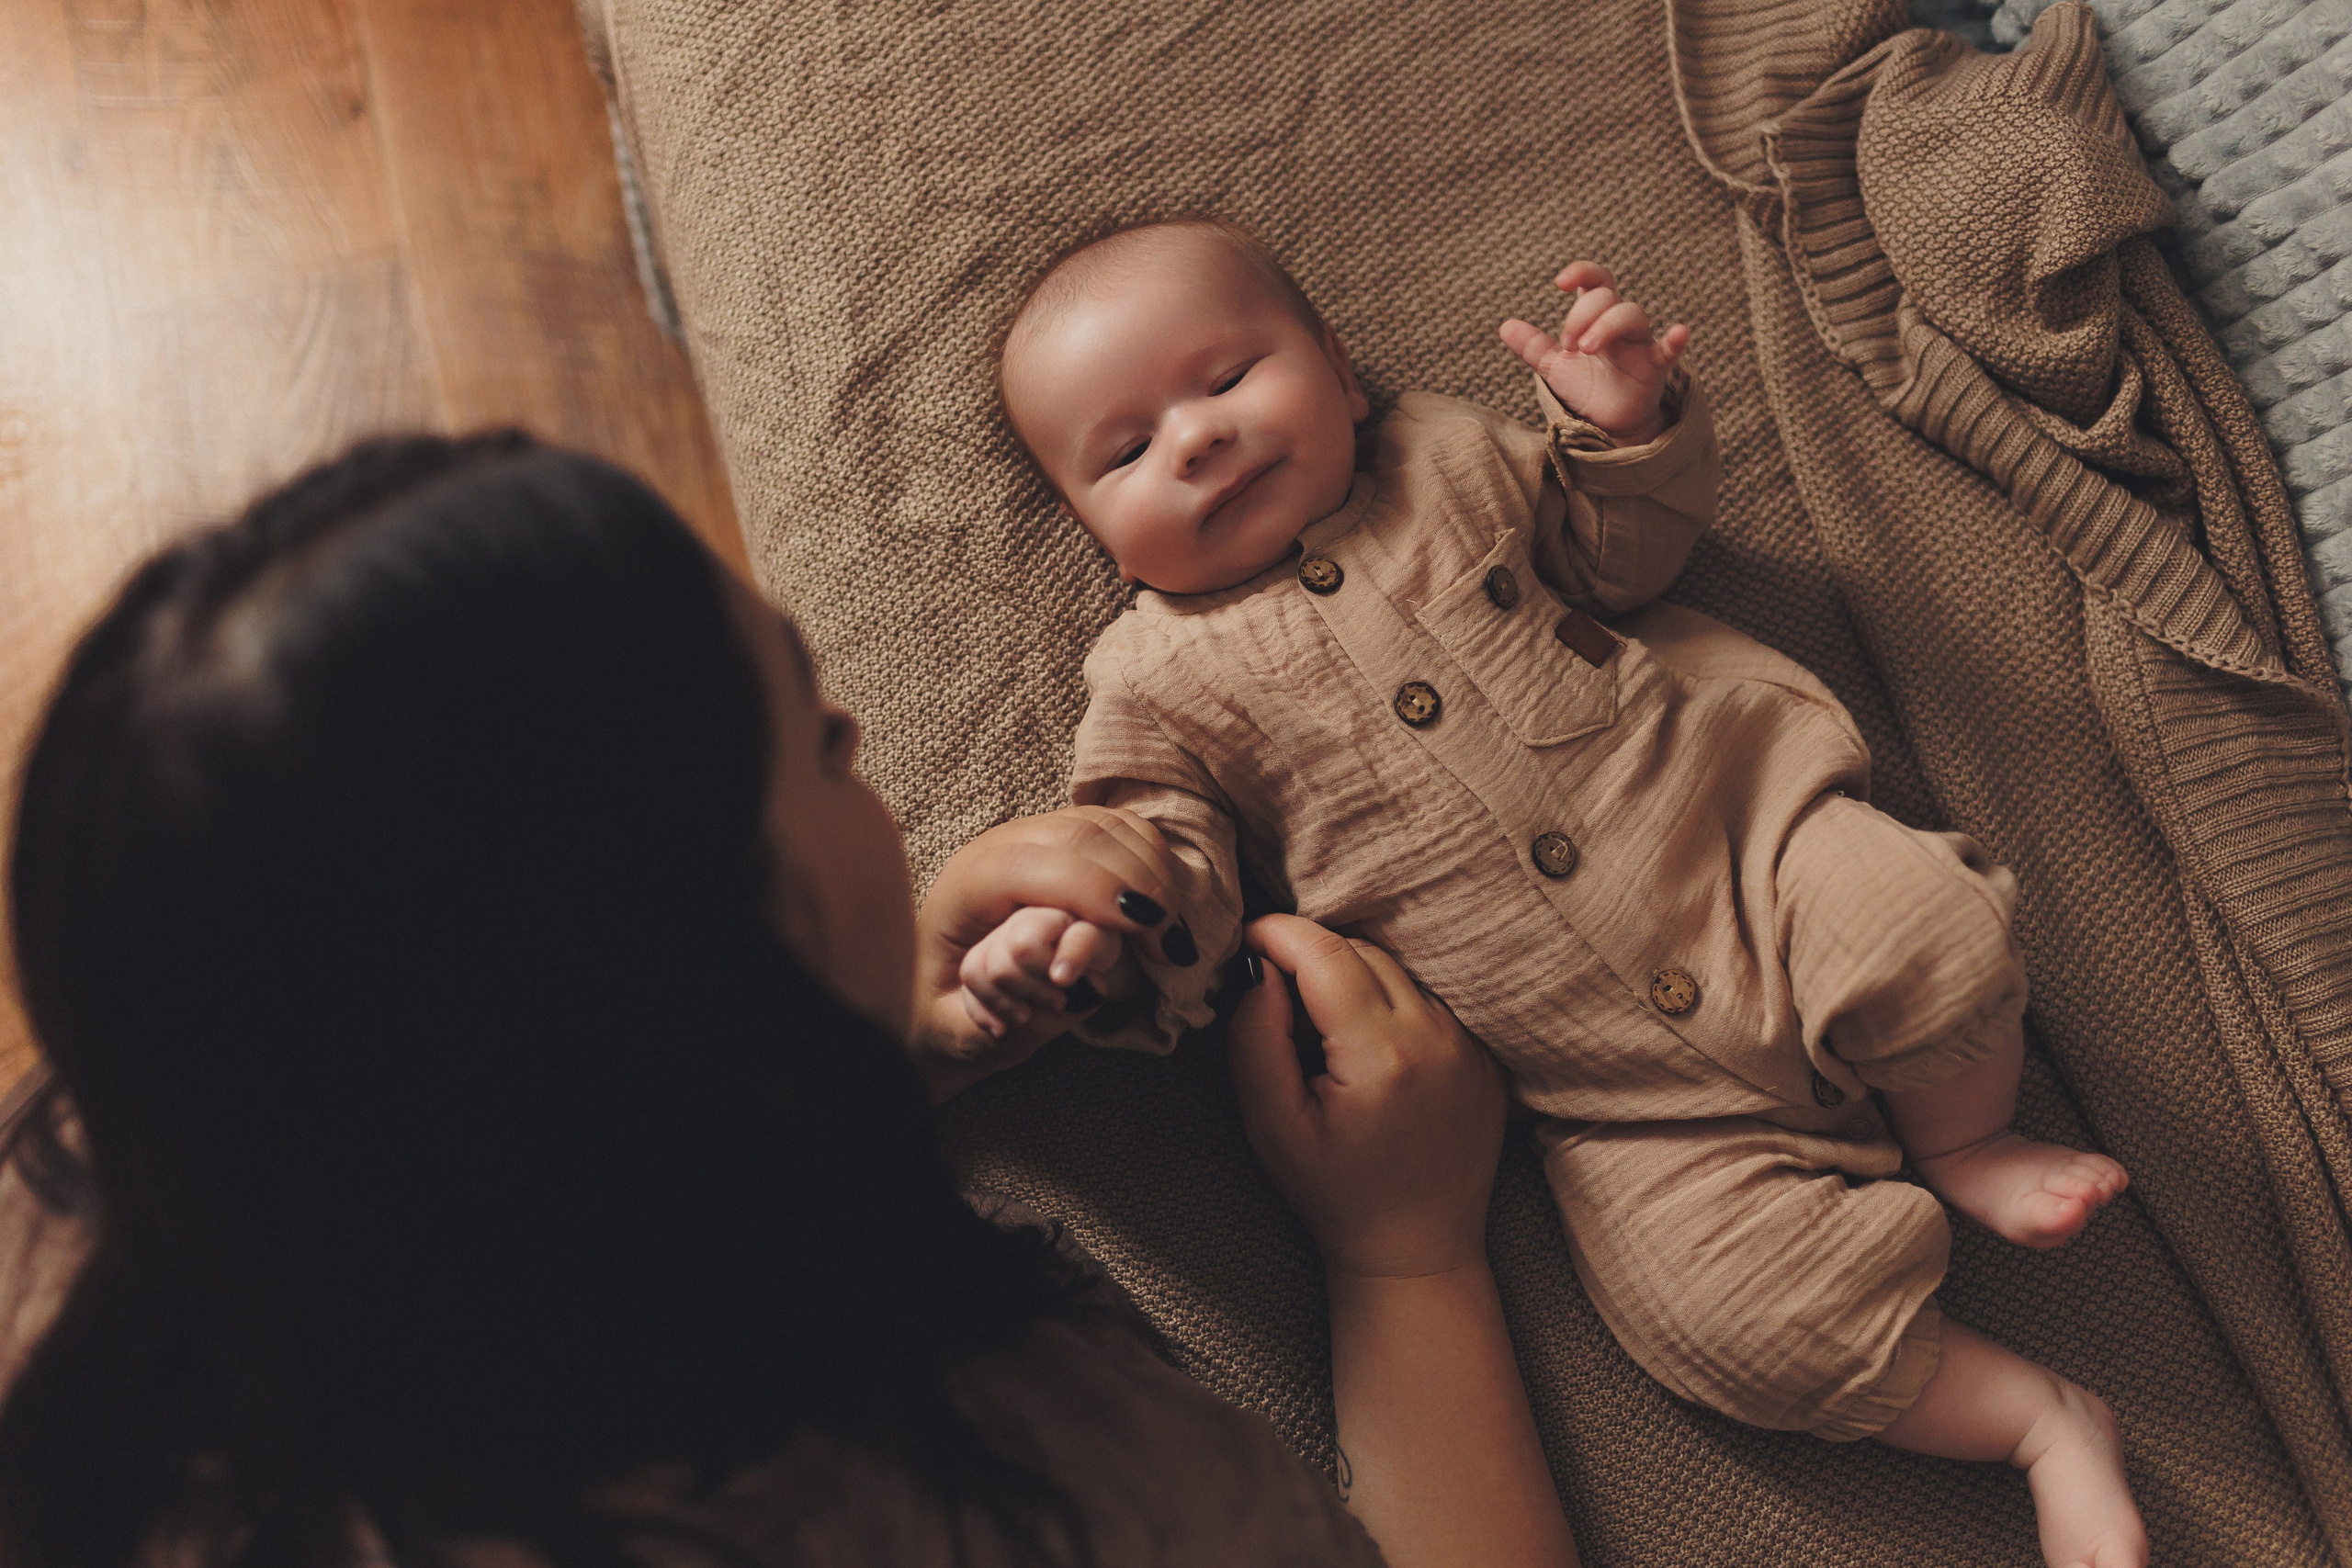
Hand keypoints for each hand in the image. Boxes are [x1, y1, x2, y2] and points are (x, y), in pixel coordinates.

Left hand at [914, 806, 1179, 1101]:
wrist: (935, 981)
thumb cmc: (942, 1009)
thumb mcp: (944, 1028)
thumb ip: (978, 1021)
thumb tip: (1047, 1002)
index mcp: (963, 887)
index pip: (1027, 864)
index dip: (1090, 887)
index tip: (1140, 926)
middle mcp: (1000, 847)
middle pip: (1080, 833)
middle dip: (1135, 882)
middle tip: (1167, 944)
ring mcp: (1037, 835)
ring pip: (1108, 825)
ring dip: (1153, 874)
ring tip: (1168, 937)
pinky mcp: (1068, 838)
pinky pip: (1123, 831)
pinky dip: (1155, 865)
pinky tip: (1163, 915)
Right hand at [1227, 914, 1507, 1279]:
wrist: (1416, 1248)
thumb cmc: (1335, 1193)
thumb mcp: (1271, 1125)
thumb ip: (1255, 1039)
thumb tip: (1261, 970)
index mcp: (1382, 1054)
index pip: (1325, 952)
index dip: (1278, 933)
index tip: (1249, 939)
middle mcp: (1437, 1037)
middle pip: (1362, 950)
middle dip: (1311, 956)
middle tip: (1279, 998)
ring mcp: (1470, 1044)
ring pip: (1397, 970)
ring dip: (1352, 979)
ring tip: (1325, 1034)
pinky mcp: (1486, 1056)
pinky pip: (1429, 1000)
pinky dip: (1391, 1005)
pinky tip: (1370, 1053)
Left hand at [1498, 261, 1689, 445]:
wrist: (1606, 423)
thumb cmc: (1586, 388)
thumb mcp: (1554, 367)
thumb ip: (1533, 346)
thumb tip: (1506, 326)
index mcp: (1596, 318)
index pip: (1595, 281)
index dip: (1581, 272)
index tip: (1560, 282)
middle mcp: (1620, 324)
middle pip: (1608, 298)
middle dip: (1583, 315)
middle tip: (1568, 345)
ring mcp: (1640, 343)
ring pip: (1632, 315)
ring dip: (1607, 326)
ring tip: (1585, 349)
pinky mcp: (1655, 366)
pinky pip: (1670, 349)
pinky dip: (1676, 339)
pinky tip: (1678, 332)